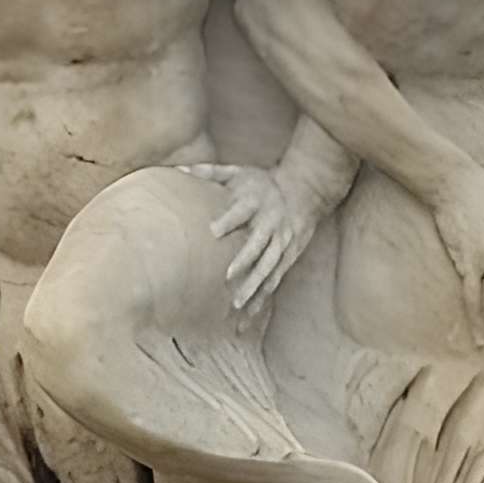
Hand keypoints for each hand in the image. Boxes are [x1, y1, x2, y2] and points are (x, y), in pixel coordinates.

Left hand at [186, 162, 337, 311]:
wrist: (306, 190)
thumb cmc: (263, 182)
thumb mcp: (239, 172)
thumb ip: (210, 172)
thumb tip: (177, 168)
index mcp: (255, 202)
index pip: (241, 211)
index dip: (228, 220)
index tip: (212, 230)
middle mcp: (270, 223)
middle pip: (258, 244)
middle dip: (245, 260)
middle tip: (227, 275)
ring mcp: (282, 242)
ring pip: (269, 267)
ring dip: (254, 286)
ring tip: (237, 304)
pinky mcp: (288, 256)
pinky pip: (274, 279)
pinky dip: (263, 297)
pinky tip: (250, 315)